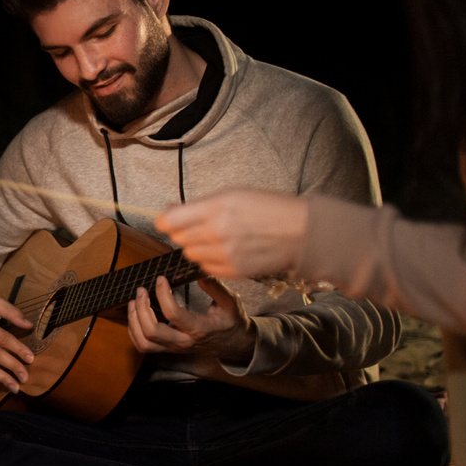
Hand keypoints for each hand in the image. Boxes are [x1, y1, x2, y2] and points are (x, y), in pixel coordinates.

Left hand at [125, 274, 256, 362]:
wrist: (235, 344)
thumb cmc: (232, 321)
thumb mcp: (230, 302)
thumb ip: (216, 287)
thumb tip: (200, 272)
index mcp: (200, 329)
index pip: (174, 314)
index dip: (163, 294)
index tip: (160, 279)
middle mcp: (184, 341)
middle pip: (152, 331)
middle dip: (142, 309)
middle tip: (142, 290)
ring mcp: (175, 348)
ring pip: (144, 342)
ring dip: (134, 321)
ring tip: (134, 302)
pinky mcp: (169, 349)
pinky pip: (144, 346)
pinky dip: (134, 331)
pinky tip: (135, 315)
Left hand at [156, 191, 307, 279]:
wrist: (302, 232)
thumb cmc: (269, 208)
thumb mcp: (233, 194)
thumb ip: (199, 205)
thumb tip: (170, 210)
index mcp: (216, 208)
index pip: (171, 220)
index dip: (164, 221)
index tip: (166, 220)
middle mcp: (218, 232)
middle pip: (179, 238)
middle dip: (182, 232)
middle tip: (195, 226)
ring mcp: (225, 254)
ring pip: (190, 254)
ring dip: (195, 247)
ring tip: (214, 238)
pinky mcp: (233, 271)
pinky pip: (206, 268)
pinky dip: (209, 259)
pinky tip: (224, 250)